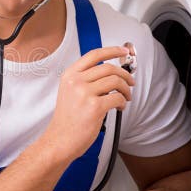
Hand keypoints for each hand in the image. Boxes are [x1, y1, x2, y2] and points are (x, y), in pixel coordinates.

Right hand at [47, 46, 134, 161]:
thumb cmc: (67, 120)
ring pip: (116, 81)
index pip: (94, 55)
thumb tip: (111, 73)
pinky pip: (117, 98)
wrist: (59, 140)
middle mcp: (76, 81)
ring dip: (126, 89)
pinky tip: (120, 107)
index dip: (112, 50)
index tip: (123, 51)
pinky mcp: (94, 107)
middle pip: (109, 68)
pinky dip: (123, 102)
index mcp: (69, 75)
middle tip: (130, 82)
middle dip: (125, 74)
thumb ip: (86, 80)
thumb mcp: (69, 92)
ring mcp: (84, 93)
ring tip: (126, 97)